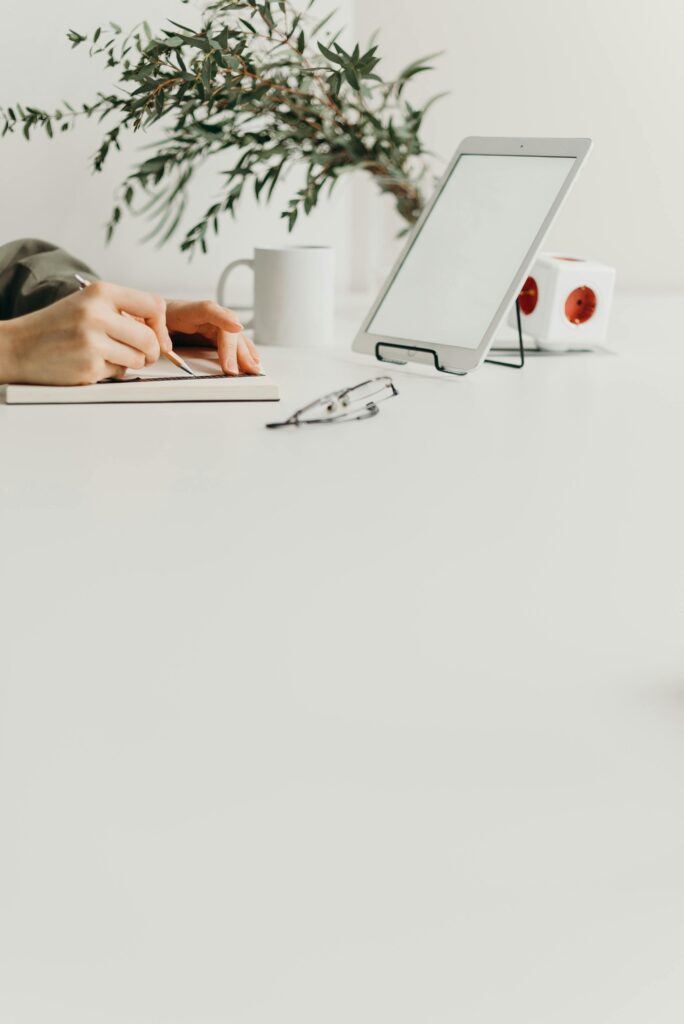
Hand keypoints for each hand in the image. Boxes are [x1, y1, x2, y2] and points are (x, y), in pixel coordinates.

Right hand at [0, 282, 170, 385]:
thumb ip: (123, 313)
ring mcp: (92, 341)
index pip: (153, 304)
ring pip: (138, 358)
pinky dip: (111, 371)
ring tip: (108, 355)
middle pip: (149, 338)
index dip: (161, 325)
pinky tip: (91, 363)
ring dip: (130, 362)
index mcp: (100, 292)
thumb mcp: (88, 305)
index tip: (159, 336)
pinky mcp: (89, 366)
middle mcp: (97, 314)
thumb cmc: (57, 327)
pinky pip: (120, 373)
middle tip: (142, 354)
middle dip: (151, 351)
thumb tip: (162, 335)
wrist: (19, 347)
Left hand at [165, 299, 260, 375]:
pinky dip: (245, 352)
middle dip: (234, 351)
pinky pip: (235, 343)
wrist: (158, 317)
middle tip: (233, 370)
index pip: (209, 310)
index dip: (223, 318)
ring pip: (235, 338)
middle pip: (227, 330)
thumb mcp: (154, 325)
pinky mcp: (218, 334)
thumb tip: (166, 348)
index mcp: (190, 309)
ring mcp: (216, 325)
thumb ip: (160, 334)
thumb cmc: (157, 320)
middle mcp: (208, 316)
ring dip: (245, 353)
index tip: (236, 328)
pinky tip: (253, 360)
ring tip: (253, 368)